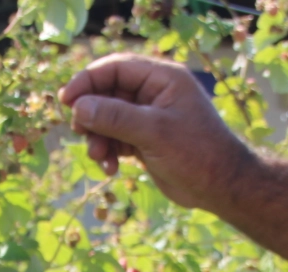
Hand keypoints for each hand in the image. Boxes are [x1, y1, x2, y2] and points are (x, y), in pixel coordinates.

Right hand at [59, 54, 251, 210]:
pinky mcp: (145, 140)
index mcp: (162, 78)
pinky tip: (111, 168)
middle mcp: (154, 93)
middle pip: (107, 93)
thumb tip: (79, 107)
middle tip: (80, 132)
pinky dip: (108, 152)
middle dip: (91, 114)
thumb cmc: (197, 153)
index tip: (66, 100)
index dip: (88, 81)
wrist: (220, 187)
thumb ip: (116, 117)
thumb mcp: (154, 132)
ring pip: (108, 119)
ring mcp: (148, 117)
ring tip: (100, 157)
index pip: (116, 68)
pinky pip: (115, 139)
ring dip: (98, 138)